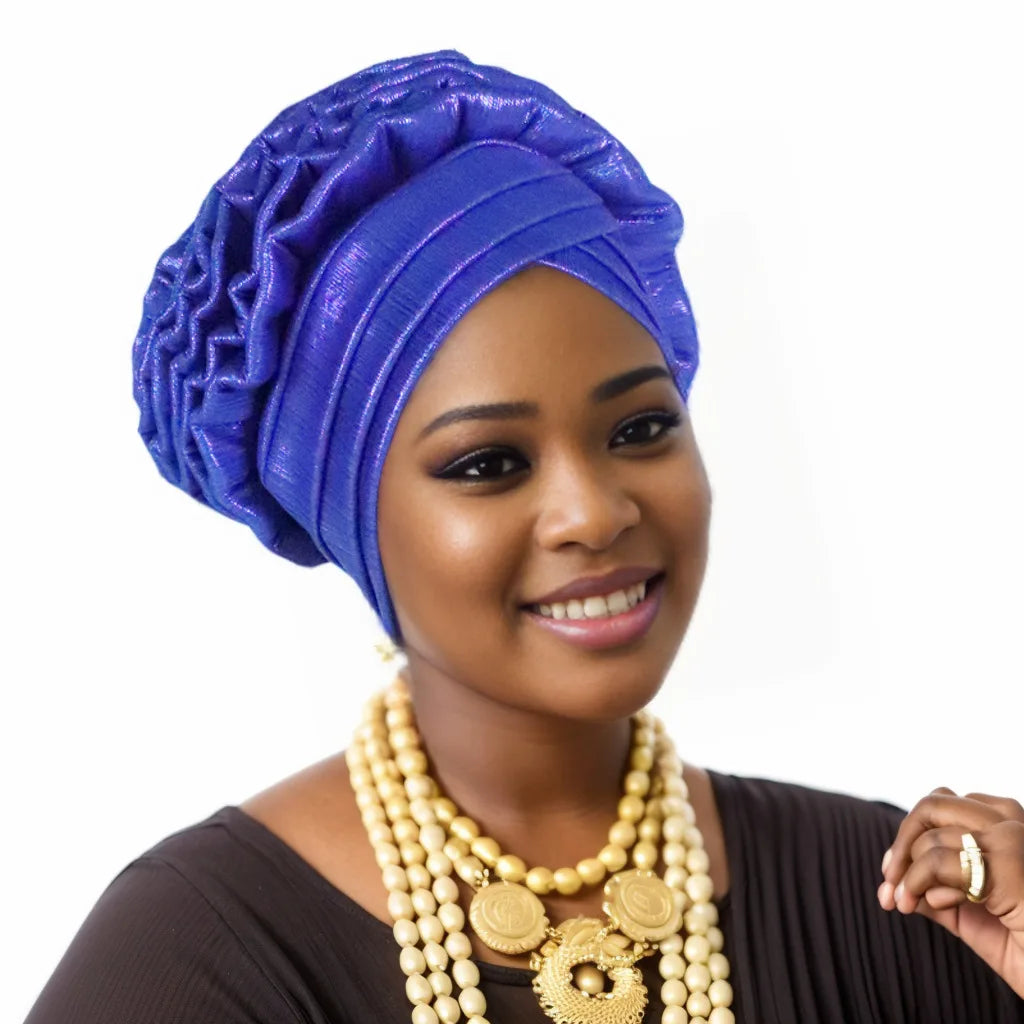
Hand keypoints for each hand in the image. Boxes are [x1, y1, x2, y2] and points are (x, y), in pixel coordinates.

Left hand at [878, 787, 1023, 998]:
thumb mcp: (972, 913)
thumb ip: (937, 888)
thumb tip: (894, 880)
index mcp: (1007, 825)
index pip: (943, 804)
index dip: (909, 836)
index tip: (892, 873)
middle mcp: (1013, 822)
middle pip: (931, 806)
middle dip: (901, 846)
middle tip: (889, 886)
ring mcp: (1012, 838)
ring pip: (931, 835)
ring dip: (907, 874)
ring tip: (906, 904)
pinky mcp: (1009, 862)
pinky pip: (937, 861)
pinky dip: (918, 883)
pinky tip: (932, 905)